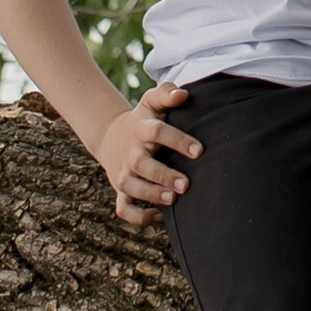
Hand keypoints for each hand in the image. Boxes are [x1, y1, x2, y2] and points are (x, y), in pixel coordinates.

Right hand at [94, 83, 200, 228]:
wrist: (112, 137)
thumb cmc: (144, 120)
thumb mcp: (151, 102)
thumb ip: (167, 93)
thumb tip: (183, 94)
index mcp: (142, 130)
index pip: (157, 132)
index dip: (177, 140)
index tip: (199, 150)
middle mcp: (131, 153)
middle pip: (141, 164)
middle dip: (163, 176)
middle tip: (186, 185)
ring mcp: (124, 173)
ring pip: (130, 188)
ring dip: (150, 195)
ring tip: (173, 200)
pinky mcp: (122, 191)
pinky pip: (124, 209)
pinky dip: (139, 217)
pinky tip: (160, 217)